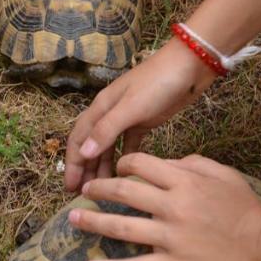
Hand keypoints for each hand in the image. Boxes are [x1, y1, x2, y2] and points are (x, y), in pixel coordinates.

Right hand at [65, 38, 216, 190]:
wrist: (190, 67)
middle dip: (85, 168)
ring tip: (102, 188)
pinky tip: (125, 174)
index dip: (73, 162)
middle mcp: (110, 113)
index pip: (79, 138)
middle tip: (83, 194)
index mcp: (101, 107)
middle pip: (91, 144)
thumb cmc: (157, 83)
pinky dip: (124, 159)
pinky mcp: (144, 122)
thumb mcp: (131, 107)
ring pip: (109, 146)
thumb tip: (83, 153)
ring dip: (103, 166)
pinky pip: (128, 144)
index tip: (71, 187)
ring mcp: (127, 117)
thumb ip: (107, 130)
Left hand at [68, 153, 260, 260]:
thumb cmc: (244, 208)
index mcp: (183, 182)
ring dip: (94, 221)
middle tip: (84, 189)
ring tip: (73, 218)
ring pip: (121, 227)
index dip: (123, 163)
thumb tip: (164, 163)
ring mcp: (169, 238)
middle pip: (123, 192)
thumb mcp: (222, 174)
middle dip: (99, 188)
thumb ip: (191, 164)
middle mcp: (171, 207)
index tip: (118, 167)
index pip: (140, 164)